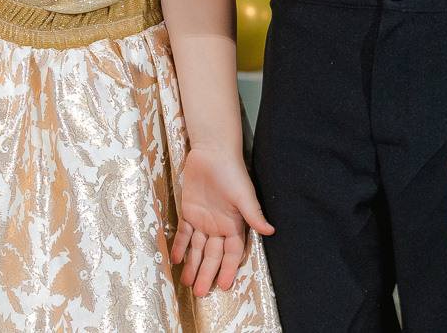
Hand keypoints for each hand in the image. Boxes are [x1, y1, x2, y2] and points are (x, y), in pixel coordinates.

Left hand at [171, 144, 273, 296]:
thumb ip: (253, 215)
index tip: (225, 286)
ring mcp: (204, 220)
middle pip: (213, 255)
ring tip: (187, 283)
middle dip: (207, 273)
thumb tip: (271, 231)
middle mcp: (219, 226)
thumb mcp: (244, 195)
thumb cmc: (232, 172)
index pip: (232, 253)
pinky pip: (183, 233)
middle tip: (201, 293)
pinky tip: (175, 260)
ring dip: (193, 265)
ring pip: (197, 248)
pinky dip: (179, 246)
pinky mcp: (189, 211)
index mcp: (234, 224)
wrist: (212, 152)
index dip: (229, 269)